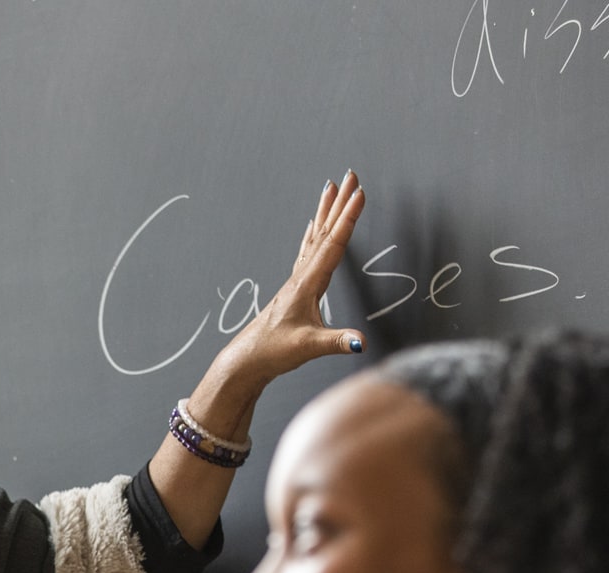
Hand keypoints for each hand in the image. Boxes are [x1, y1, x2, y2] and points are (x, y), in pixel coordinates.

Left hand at [189, 170, 368, 436]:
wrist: (247, 361)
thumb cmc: (274, 352)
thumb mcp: (308, 348)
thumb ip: (335, 343)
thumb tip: (361, 342)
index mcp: (307, 284)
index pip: (333, 244)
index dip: (348, 218)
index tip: (360, 192)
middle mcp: (301, 277)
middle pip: (324, 232)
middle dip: (339, 203)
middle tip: (351, 175)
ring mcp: (296, 281)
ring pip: (315, 237)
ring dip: (326, 212)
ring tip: (333, 188)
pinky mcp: (295, 288)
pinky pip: (307, 251)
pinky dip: (314, 233)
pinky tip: (315, 225)